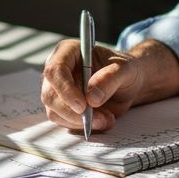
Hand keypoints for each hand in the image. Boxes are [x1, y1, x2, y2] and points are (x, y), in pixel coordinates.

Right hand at [40, 38, 178, 133]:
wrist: (127, 84)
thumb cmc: (124, 70)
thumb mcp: (124, 70)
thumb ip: (110, 79)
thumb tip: (92, 97)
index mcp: (68, 51)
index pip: (55, 70)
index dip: (65, 89)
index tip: (83, 106)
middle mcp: (58, 70)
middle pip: (50, 95)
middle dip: (73, 112)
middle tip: (99, 118)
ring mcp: (58, 90)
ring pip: (55, 111)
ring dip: (79, 121)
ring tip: (106, 119)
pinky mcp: (62, 107)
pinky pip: (64, 121)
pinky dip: (82, 126)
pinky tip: (101, 120)